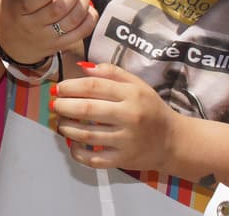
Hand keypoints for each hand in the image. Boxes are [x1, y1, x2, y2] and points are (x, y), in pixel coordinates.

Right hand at [0, 0, 96, 65]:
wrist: (13, 45)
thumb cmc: (9, 11)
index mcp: (17, 10)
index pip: (34, 2)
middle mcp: (32, 26)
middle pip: (57, 10)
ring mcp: (47, 37)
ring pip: (72, 21)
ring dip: (82, 5)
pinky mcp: (60, 44)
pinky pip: (81, 32)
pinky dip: (89, 19)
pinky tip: (87, 9)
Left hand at [51, 63, 183, 172]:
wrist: (173, 141)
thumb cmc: (151, 109)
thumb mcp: (137, 85)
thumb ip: (111, 72)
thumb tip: (83, 67)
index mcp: (131, 95)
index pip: (94, 86)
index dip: (71, 86)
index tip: (59, 88)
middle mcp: (129, 117)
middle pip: (87, 109)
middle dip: (64, 106)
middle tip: (55, 105)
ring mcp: (126, 140)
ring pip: (87, 134)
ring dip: (67, 128)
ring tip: (61, 123)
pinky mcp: (123, 160)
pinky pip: (94, 158)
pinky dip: (78, 153)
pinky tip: (72, 145)